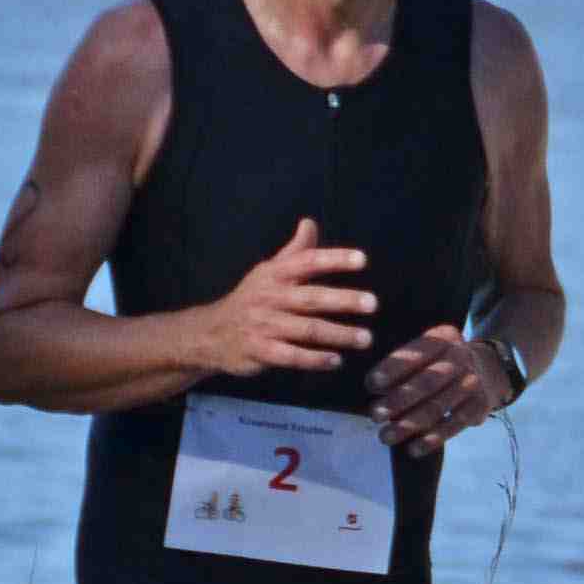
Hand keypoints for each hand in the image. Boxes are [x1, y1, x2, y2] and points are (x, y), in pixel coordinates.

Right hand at [203, 219, 376, 379]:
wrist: (210, 332)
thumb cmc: (250, 299)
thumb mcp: (268, 272)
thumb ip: (294, 251)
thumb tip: (310, 223)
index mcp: (274, 275)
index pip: (306, 262)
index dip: (334, 259)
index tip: (362, 260)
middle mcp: (270, 298)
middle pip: (311, 298)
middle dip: (343, 300)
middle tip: (372, 303)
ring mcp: (263, 325)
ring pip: (306, 329)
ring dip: (338, 334)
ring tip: (366, 338)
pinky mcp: (259, 351)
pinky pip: (290, 356)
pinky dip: (314, 359)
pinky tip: (336, 360)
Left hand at [368, 326, 510, 449]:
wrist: (487, 368)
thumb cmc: (441, 360)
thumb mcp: (427, 349)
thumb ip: (404, 364)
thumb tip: (375, 388)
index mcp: (444, 338)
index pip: (417, 352)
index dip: (393, 369)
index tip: (371, 385)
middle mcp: (462, 358)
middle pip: (428, 382)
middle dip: (399, 400)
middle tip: (375, 415)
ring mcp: (473, 383)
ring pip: (438, 407)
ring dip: (409, 424)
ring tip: (385, 436)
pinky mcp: (480, 406)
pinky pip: (454, 425)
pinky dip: (432, 439)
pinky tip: (413, 449)